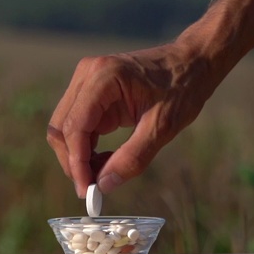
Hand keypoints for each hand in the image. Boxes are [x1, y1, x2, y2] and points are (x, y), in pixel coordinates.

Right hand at [47, 43, 211, 196]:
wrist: (192, 61)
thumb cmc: (183, 87)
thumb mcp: (163, 126)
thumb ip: (133, 158)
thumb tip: (104, 185)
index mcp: (104, 77)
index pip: (75, 126)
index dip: (76, 162)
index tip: (87, 191)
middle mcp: (87, 75)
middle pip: (61, 128)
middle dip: (72, 161)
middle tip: (92, 188)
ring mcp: (86, 81)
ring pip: (65, 128)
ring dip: (77, 156)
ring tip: (102, 174)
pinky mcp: (90, 91)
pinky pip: (77, 124)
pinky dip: (86, 147)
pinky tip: (105, 159)